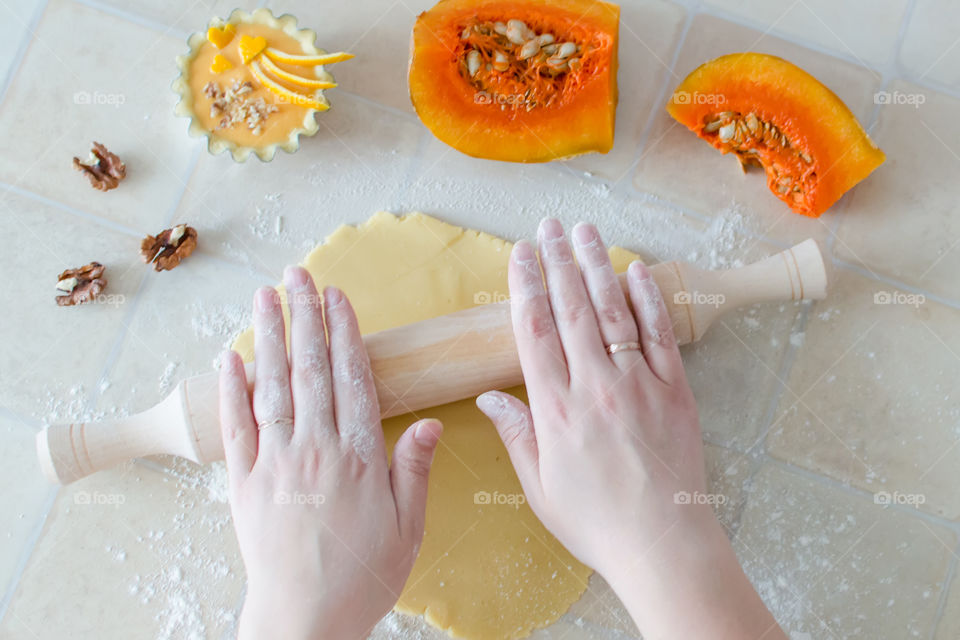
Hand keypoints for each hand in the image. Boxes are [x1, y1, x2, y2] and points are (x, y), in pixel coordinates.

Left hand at [218, 266, 442, 639]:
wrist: (304, 623)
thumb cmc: (361, 578)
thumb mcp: (408, 528)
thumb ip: (413, 470)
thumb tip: (429, 421)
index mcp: (357, 457)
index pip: (351, 378)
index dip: (344, 332)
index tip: (337, 296)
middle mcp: (314, 450)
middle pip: (309, 369)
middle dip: (304, 316)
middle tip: (298, 274)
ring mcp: (274, 464)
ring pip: (271, 387)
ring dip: (267, 336)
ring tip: (265, 296)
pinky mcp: (243, 485)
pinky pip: (235, 428)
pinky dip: (231, 389)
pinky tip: (231, 356)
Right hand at [476, 219, 783, 639]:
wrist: (662, 544)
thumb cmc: (596, 521)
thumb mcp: (540, 487)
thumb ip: (516, 434)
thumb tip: (488, 396)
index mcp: (556, 410)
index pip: (533, 331)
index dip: (525, 286)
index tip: (520, 254)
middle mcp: (595, 386)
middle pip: (571, 309)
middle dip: (558, 260)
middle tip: (549, 225)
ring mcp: (638, 384)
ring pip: (612, 311)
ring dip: (596, 266)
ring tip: (584, 230)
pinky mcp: (674, 390)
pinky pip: (658, 334)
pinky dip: (646, 299)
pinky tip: (634, 271)